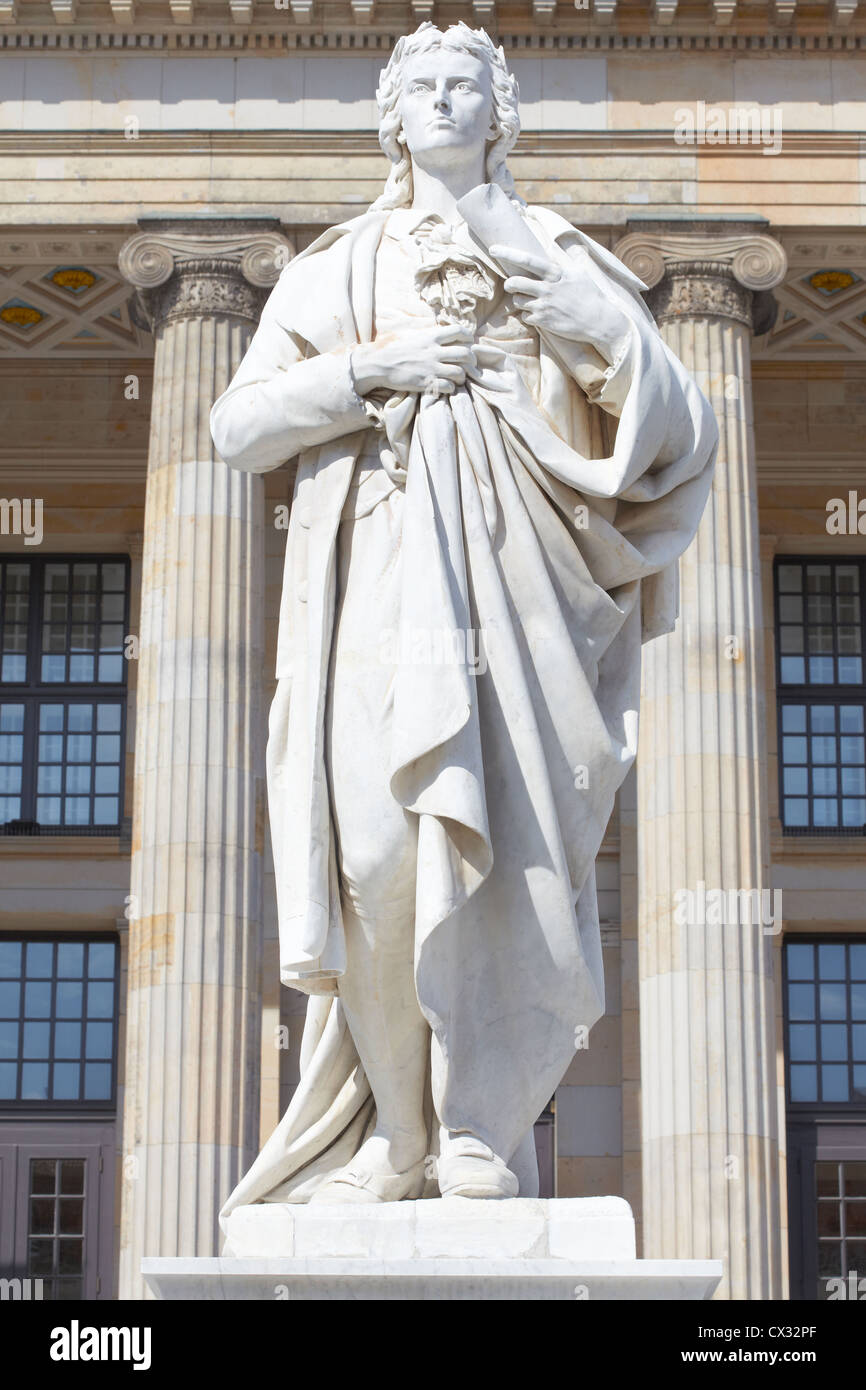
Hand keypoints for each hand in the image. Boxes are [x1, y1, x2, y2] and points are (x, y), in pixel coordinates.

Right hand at [350, 324, 476, 397]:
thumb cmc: (390, 346)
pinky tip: (447, 386)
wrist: (377, 363)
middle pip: (466, 354)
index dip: (468, 337)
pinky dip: (452, 387)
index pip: (459, 332)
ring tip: (458, 377)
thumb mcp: (409, 331)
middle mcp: (434, 351)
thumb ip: (425, 329)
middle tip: (469, 364)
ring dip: (462, 376)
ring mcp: (431, 368)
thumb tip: (436, 324)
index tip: (468, 342)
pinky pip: (449, 386)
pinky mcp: (426, 383)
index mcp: (431, 336)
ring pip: (460, 372)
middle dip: (471, 360)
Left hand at [491, 244, 630, 357]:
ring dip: (520, 301)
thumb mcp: (578, 273)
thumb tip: (550, 247)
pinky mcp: (544, 322)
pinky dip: (529, 316)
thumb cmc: (591, 295)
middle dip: (509, 284)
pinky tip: (540, 315)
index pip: (528, 260)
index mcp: (556, 273)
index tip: (493, 249)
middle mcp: (548, 288)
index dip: (509, 254)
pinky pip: (525, 317)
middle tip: (512, 285)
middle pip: (516, 283)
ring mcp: (545, 306)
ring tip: (532, 301)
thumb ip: (561, 261)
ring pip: (518, 301)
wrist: (600, 321)